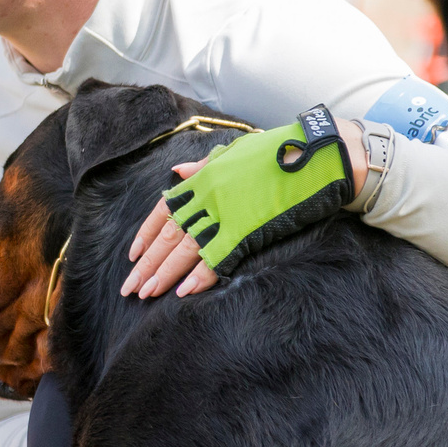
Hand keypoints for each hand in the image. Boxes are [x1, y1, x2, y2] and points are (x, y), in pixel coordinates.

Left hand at [123, 117, 366, 297]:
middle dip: (148, 264)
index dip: (145, 234)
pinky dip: (200, 277)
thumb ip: (203, 165)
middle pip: (168, 235)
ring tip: (146, 294)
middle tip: (130, 288)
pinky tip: (184, 293)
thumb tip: (175, 173)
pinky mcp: (246, 229)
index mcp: (203, 177)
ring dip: (164, 275)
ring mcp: (225, 212)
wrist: (317, 155)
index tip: (133, 255)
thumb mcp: (235, 152)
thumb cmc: (279, 152)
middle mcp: (208, 195)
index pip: (163, 209)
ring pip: (185, 250)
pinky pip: (216, 258)